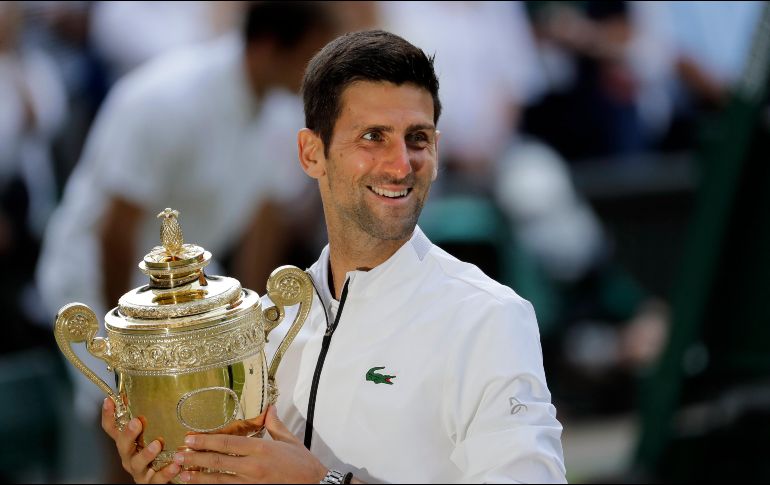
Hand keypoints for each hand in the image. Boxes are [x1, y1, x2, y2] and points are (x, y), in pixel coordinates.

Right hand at [101, 397, 181, 482]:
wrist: (162, 480)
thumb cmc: (156, 456)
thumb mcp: (150, 436)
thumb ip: (149, 421)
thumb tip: (152, 395)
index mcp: (127, 444)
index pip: (112, 429)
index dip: (108, 415)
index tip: (109, 400)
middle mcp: (129, 458)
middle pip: (122, 446)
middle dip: (128, 434)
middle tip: (136, 422)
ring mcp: (139, 472)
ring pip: (138, 464)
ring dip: (146, 454)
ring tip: (157, 444)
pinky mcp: (151, 483)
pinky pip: (157, 479)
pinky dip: (166, 472)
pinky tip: (175, 465)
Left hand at [175, 405, 326, 482]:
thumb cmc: (303, 464)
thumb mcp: (290, 440)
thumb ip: (274, 424)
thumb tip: (269, 408)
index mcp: (261, 449)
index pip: (227, 444)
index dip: (206, 441)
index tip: (190, 438)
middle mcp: (253, 467)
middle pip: (218, 462)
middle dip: (195, 459)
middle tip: (178, 456)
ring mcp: (252, 484)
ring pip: (219, 481)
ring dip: (199, 478)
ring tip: (182, 475)